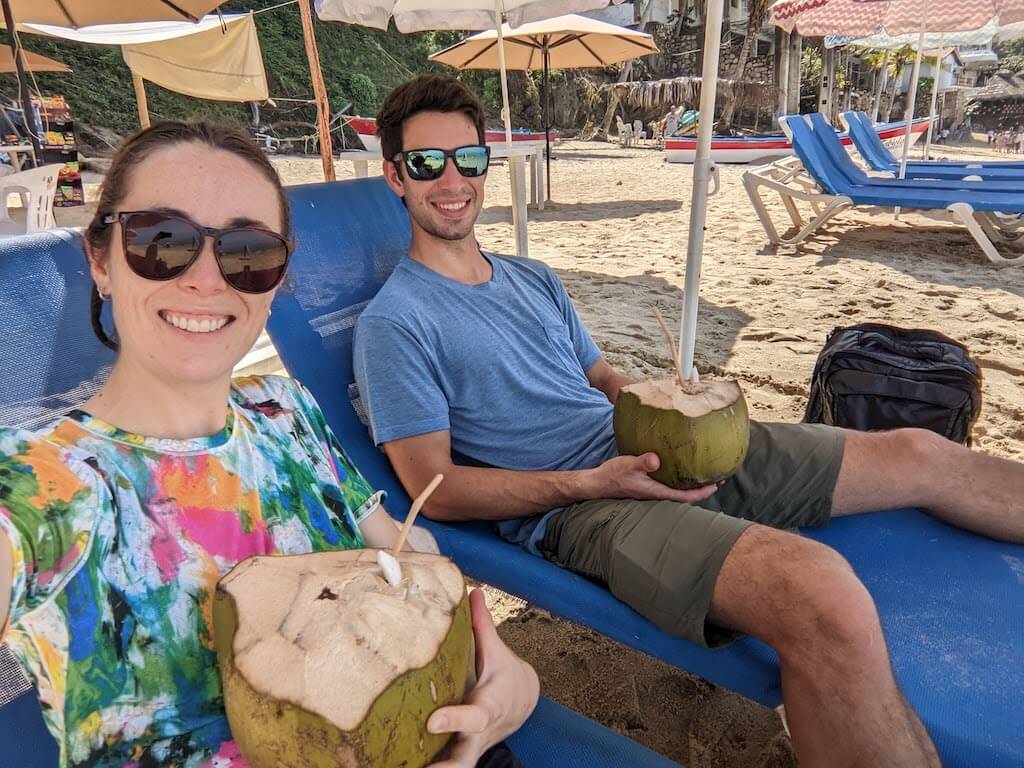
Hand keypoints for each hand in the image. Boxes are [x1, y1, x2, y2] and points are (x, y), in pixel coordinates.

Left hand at [427, 589, 538, 767]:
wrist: (523, 703)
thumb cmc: (505, 676)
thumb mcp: (497, 652)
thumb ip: (482, 626)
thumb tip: (472, 591)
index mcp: (488, 707)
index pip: (473, 717)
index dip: (455, 720)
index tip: (432, 721)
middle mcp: (478, 734)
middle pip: (463, 759)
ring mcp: (469, 748)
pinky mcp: (459, 753)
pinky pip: (444, 764)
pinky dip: (424, 766)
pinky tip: (395, 765)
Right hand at [588, 453, 717, 503]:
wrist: (598, 482)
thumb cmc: (613, 475)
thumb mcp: (628, 465)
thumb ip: (643, 462)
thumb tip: (656, 459)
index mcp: (656, 491)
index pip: (685, 496)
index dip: (702, 492)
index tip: (716, 485)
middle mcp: (657, 494)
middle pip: (685, 495)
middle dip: (702, 488)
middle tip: (718, 478)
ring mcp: (653, 491)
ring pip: (678, 490)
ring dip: (692, 484)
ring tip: (704, 473)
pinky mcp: (648, 485)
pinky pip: (669, 484)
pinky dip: (680, 479)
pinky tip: (682, 469)